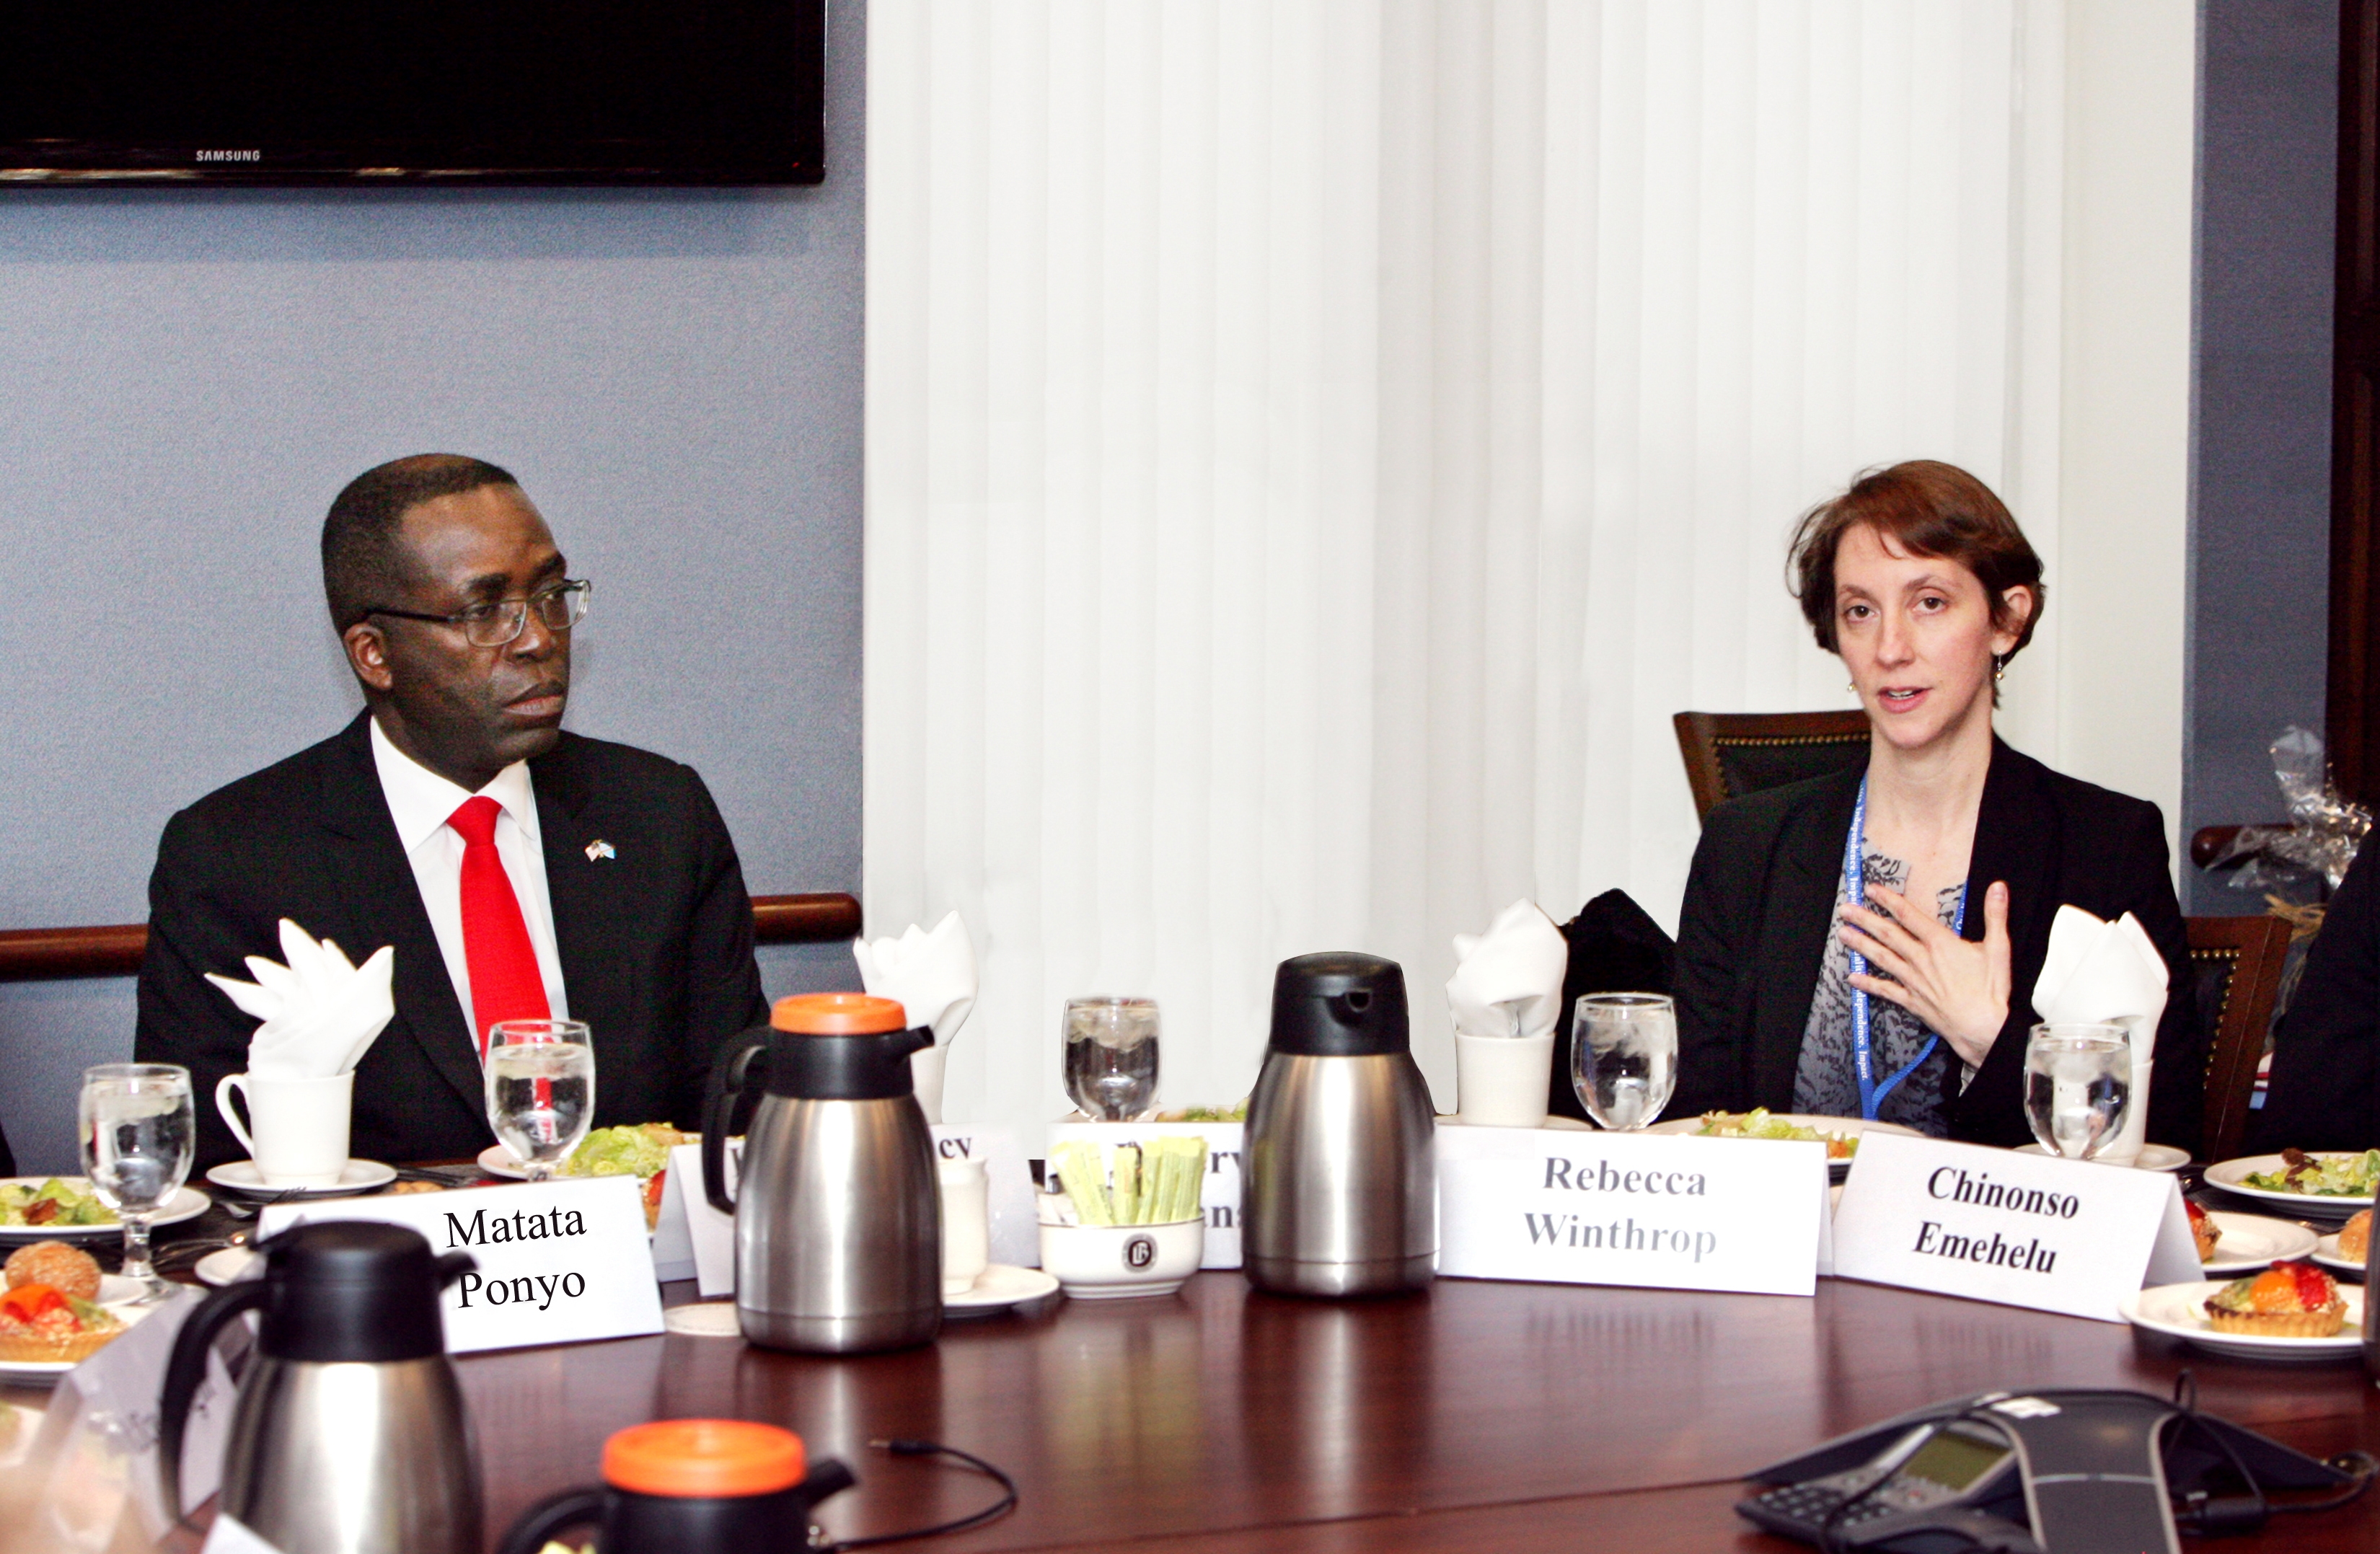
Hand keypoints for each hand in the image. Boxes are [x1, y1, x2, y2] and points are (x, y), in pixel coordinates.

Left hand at [1839, 881, 2011, 1068]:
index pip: (1908, 915)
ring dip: (1861, 945)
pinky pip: (1885, 990)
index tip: (1871, 889)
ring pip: (1882, 958)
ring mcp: (1913, 981)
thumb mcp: (1999, 948)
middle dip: (1865, 919)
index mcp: (1940, 943)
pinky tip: (1852, 977)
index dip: (1888, 900)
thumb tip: (1998, 887)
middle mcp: (1921, 959)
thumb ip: (1995, 915)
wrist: (1983, 1028)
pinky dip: (1868, 983)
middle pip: (1888, 934)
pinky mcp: (1911, 1001)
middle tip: (1845, 909)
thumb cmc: (1991, 990)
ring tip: (1842, 933)